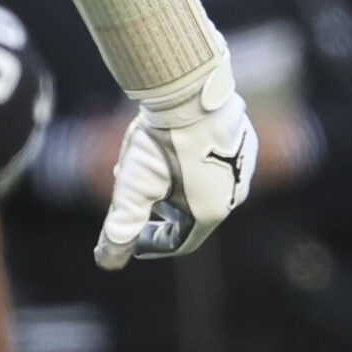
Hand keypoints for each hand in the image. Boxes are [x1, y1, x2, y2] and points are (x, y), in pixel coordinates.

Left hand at [95, 75, 256, 266]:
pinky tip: (167, 146)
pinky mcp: (245, 142)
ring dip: (170, 187)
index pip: (179, 242)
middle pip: (189, 215)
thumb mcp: (134, 186)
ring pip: (200, 186)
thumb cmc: (163, 141)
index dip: (151, 246)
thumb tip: (107, 262)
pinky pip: (214, 163)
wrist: (193, 89)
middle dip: (157, 213)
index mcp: (210, 212)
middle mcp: (233, 194)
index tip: (131, 241)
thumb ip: (121, 226)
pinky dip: (188, 164)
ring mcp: (243, 167)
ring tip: (142, 170)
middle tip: (132, 201)